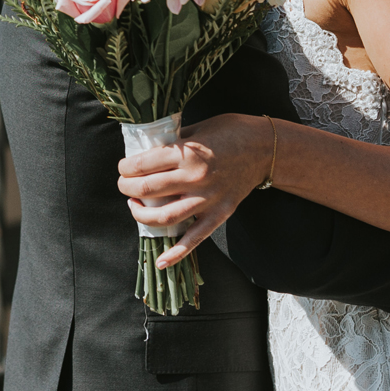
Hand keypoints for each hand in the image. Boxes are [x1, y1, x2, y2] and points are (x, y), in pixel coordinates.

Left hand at [115, 113, 274, 268]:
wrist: (266, 148)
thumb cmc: (230, 132)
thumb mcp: (197, 128)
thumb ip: (172, 142)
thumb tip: (145, 152)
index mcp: (187, 154)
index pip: (143, 165)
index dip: (126, 167)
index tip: (123, 167)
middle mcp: (196, 178)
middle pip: (148, 190)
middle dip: (127, 188)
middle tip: (124, 184)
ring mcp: (208, 200)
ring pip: (165, 217)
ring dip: (141, 215)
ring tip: (134, 206)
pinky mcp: (220, 215)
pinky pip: (195, 238)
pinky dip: (177, 253)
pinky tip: (161, 261)